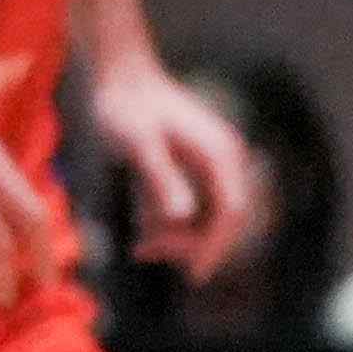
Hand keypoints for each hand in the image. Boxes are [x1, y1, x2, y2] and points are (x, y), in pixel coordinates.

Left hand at [94, 57, 269, 282]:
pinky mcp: (196, 170)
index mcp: (220, 153)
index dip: (214, 247)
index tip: (193, 276)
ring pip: (205, 219)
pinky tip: (143, 232)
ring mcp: (213, 165)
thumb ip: (162, 178)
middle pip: (222, 221)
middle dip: (188, 244)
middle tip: (145, 253)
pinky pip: (192, 209)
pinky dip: (170, 225)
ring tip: (140, 245)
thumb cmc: (127, 105)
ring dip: (176, 238)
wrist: (121, 76)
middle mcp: (225, 160)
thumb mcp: (140, 143)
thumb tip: (182, 217)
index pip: (231, 212)